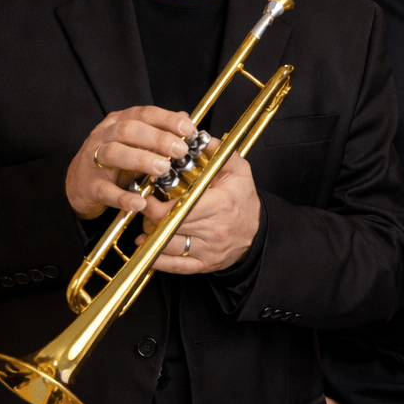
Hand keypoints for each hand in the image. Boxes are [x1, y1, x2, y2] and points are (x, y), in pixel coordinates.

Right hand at [66, 106, 195, 218]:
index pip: (143, 114)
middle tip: (180, 150)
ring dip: (140, 159)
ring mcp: (93, 160)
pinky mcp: (88, 186)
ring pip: (113, 153)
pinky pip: (104, 190)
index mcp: (118, 123)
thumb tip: (186, 120)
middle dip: (157, 138)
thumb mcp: (137, 144)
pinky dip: (121, 197)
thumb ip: (160, 132)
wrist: (78, 185)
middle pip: (128, 130)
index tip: (188, 128)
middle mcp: (104, 136)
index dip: (166, 119)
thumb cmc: (114, 163)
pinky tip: (139, 202)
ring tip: (164, 169)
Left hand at [135, 141, 261, 273]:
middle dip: (151, 215)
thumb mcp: (239, 171)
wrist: (258, 232)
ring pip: (168, 246)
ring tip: (146, 221)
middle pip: (170, 226)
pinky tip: (145, 245)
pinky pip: (175, 266)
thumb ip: (219, 152)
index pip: (180, 207)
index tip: (149, 195)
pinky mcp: (203, 264)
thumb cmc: (244, 200)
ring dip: (151, 234)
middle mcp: (213, 229)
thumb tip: (197, 137)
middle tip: (144, 205)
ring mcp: (207, 249)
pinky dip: (156, 258)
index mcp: (220, 204)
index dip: (158, 203)